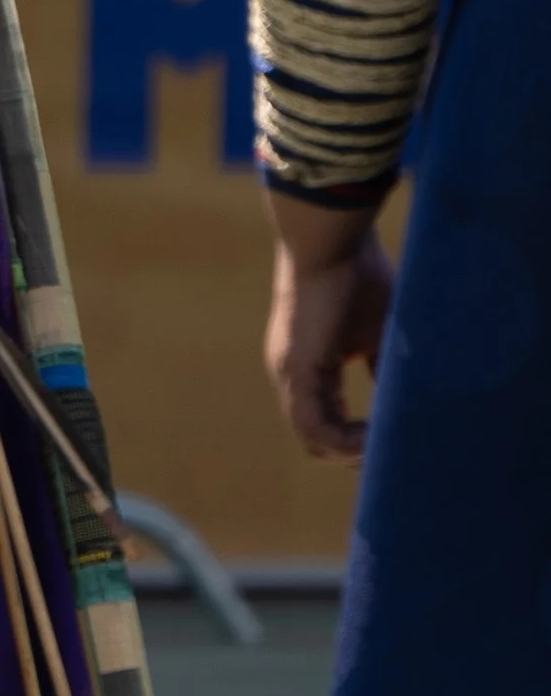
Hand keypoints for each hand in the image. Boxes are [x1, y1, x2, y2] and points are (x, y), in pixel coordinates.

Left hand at [264, 212, 393, 459]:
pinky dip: (344, 440)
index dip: (358, 441)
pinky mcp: (295, 369)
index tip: (394, 444)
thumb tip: (408, 402)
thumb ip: (384, 369)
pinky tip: (375, 438)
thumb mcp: (379, 333)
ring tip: (388, 449)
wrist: (330, 239)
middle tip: (393, 456)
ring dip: (352, 451)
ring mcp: (288, 374)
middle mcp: (292, 376)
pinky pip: (313, 425)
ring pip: (313, 438)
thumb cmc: (358, 275)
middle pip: (317, 439)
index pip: (326, 423)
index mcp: (309, 368)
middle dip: (356, 454)